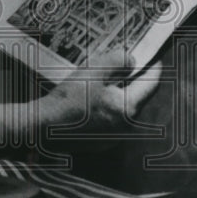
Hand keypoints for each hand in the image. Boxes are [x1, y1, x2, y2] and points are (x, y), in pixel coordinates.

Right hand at [39, 51, 162, 138]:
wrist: (41, 130)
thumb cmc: (67, 101)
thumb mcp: (93, 72)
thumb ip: (118, 61)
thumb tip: (132, 60)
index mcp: (128, 109)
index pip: (151, 84)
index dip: (153, 67)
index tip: (154, 55)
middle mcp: (126, 127)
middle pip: (137, 96)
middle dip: (131, 78)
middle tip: (122, 62)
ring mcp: (113, 137)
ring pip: (122, 107)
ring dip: (116, 92)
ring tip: (101, 78)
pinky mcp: (100, 142)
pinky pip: (110, 118)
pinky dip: (105, 106)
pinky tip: (89, 97)